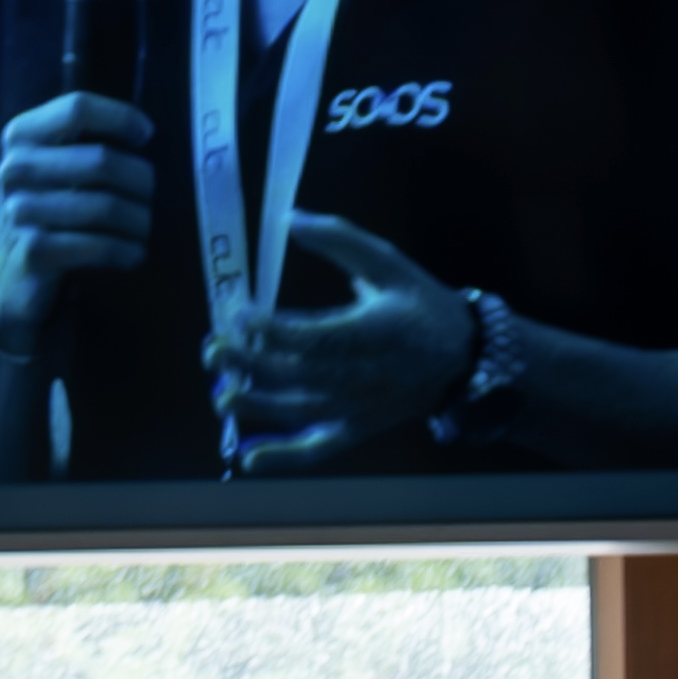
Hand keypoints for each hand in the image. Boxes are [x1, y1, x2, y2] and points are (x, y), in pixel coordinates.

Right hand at [0, 92, 158, 352]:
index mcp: (20, 137)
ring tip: (143, 228)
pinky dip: (126, 250)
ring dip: (138, 220)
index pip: (77, 109)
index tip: (145, 134)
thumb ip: (81, 140)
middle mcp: (14, 170)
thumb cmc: (46, 212)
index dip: (120, 117)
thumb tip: (143, 129)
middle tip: (149, 196)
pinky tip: (133, 253)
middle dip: (140, 180)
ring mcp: (19, 212)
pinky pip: (100, 245)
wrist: (11, 280)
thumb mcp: (49, 167)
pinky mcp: (34, 253)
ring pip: (106, 206)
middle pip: (101, 160)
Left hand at [216, 212, 477, 461]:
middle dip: (249, 362)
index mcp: (372, 330)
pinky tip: (249, 460)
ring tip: (221, 395)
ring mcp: (359, 407)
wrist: (464, 357)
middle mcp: (364, 375)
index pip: (310, 335)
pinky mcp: (358, 428)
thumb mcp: (387, 263)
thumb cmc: (419, 304)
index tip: (237, 312)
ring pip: (299, 411)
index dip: (268, 328)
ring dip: (255, 405)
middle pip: (296, 373)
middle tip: (213, 349)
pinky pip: (319, 449)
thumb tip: (289, 219)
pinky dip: (285, 457)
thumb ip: (339, 240)